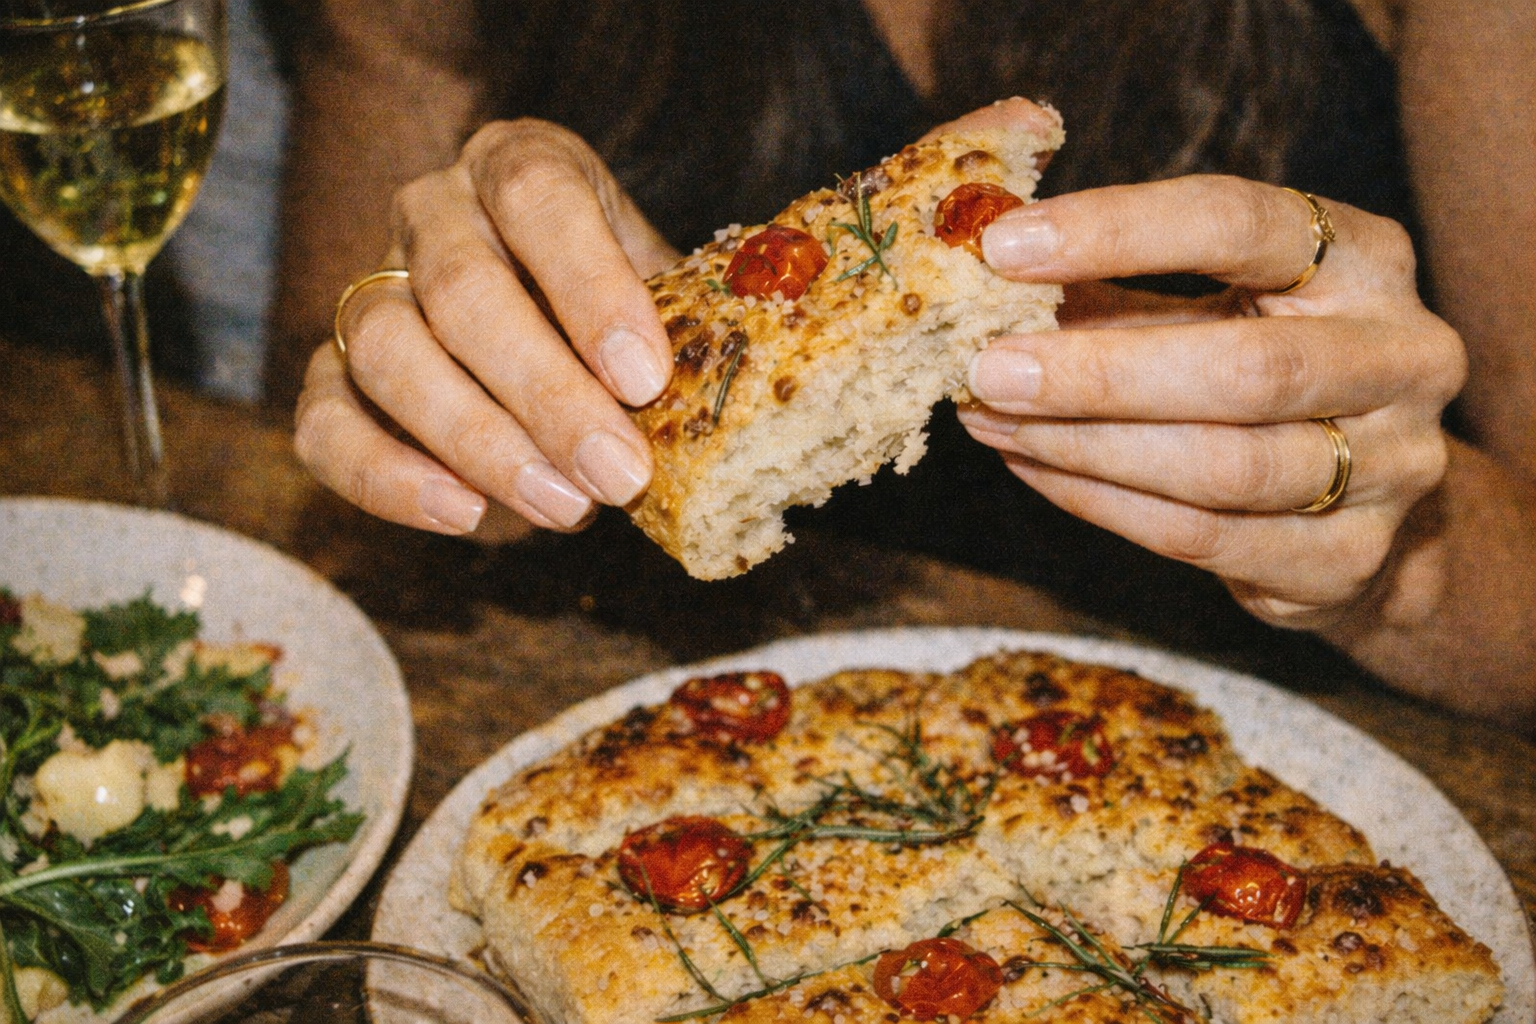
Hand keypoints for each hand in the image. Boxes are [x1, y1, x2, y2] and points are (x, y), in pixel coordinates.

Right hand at [294, 119, 678, 535]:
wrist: (554, 356)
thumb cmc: (619, 325)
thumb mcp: (663, 306)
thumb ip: (682, 336)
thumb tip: (720, 414)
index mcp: (520, 168)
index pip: (537, 194)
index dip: (591, 286)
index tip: (645, 378)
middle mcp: (432, 213)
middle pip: (462, 288)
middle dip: (546, 394)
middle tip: (618, 474)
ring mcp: (369, 288)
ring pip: (385, 349)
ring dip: (478, 440)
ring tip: (565, 506)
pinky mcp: (328, 374)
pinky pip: (323, 424)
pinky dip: (386, 476)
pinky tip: (465, 513)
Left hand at [958, 176, 1466, 626]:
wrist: (1367, 500)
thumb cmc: (1257, 366)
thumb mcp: (1209, 303)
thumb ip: (1114, 282)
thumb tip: (981, 264)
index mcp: (1365, 259)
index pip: (1242, 224)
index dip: (1118, 231)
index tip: (1005, 246)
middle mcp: (1404, 357)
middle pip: (1245, 370)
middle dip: (1097, 372)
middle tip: (987, 368)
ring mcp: (1393, 468)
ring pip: (1223, 468)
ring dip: (1086, 447)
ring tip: (993, 422)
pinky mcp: (1349, 560)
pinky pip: (1202, 538)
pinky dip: (1100, 504)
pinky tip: (1033, 468)